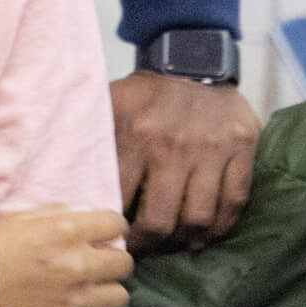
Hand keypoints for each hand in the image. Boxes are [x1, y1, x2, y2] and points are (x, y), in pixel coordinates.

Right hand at [0, 208, 131, 306]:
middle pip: (124, 263)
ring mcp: (76, 302)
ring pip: (119, 298)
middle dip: (111, 261)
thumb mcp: (11, 221)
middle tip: (93, 265)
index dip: (109, 228)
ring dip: (104, 293)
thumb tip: (75, 214)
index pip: (115, 223)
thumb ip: (49, 215)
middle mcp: (78, 265)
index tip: (102, 235)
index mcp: (65, 231)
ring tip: (85, 293)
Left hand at [108, 70, 259, 251]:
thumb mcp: (110, 104)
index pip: (121, 199)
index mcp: (136, 135)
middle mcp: (174, 147)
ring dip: (186, 240)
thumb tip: (63, 172)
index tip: (111, 239)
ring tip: (174, 245)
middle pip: (162, 220)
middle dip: (149, 244)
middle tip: (141, 250)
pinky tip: (206, 234)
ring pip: (200, 218)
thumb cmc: (146, 91)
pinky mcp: (242, 149)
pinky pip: (234, 201)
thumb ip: (91, 137)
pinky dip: (221, 225)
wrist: (193, 56)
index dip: (115, 228)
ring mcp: (212, 150)